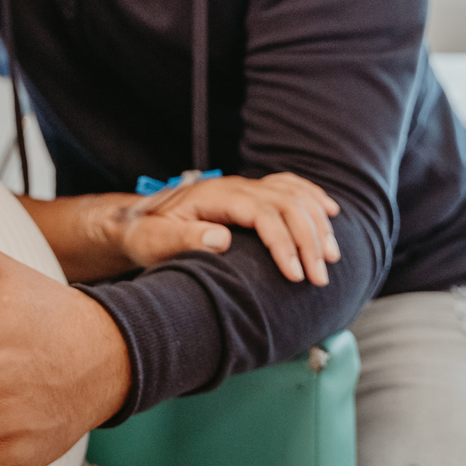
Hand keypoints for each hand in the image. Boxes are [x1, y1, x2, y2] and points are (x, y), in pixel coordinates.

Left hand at [19, 173, 339, 286]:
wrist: (134, 220)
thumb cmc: (143, 234)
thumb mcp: (152, 241)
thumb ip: (184, 239)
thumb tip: (222, 239)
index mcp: (216, 197)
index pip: (263, 213)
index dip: (283, 243)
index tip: (294, 276)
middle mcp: (235, 187)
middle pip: (287, 204)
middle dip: (309, 241)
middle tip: (320, 278)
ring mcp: (244, 187)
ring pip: (294, 196)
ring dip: (317, 224)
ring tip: (331, 258)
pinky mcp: (248, 195)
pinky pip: (289, 187)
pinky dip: (313, 198)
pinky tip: (330, 213)